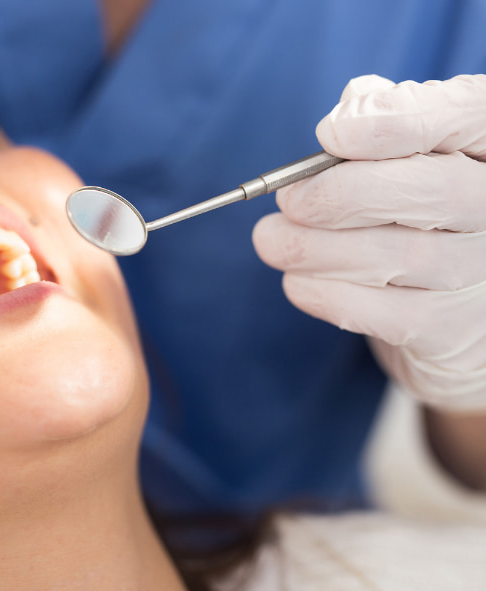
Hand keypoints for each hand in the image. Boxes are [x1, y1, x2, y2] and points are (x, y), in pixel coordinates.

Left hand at [253, 74, 485, 409]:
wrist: (439, 306)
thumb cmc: (408, 207)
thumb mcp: (399, 150)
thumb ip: (377, 119)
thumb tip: (345, 118)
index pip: (465, 114)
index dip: (394, 122)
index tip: (329, 135)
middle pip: (434, 189)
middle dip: (342, 194)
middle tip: (289, 200)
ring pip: (402, 255)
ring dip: (317, 248)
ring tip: (273, 239)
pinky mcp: (453, 329)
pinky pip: (386, 313)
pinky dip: (325, 294)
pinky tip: (297, 280)